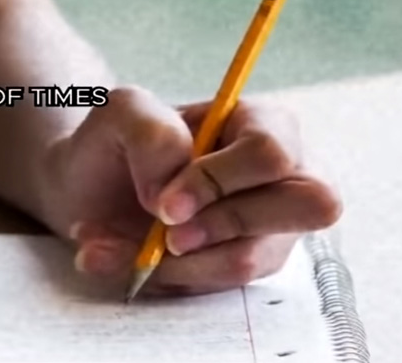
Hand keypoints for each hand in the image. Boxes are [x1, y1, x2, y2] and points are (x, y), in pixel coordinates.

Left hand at [42, 86, 341, 296]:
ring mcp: (273, 229)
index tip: (164, 203)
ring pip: (252, 258)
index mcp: (261, 124)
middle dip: (225, 223)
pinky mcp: (248, 268)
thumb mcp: (119, 115)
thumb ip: (150, 132)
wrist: (91, 195)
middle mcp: (285, 176)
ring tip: (131, 242)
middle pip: (309, 205)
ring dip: (180, 258)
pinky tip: (137, 256)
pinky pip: (222, 285)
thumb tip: (172, 191)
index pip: (271, 153)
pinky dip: (171, 277)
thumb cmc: (118, 146)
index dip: (218, 181)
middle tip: (167, 231)